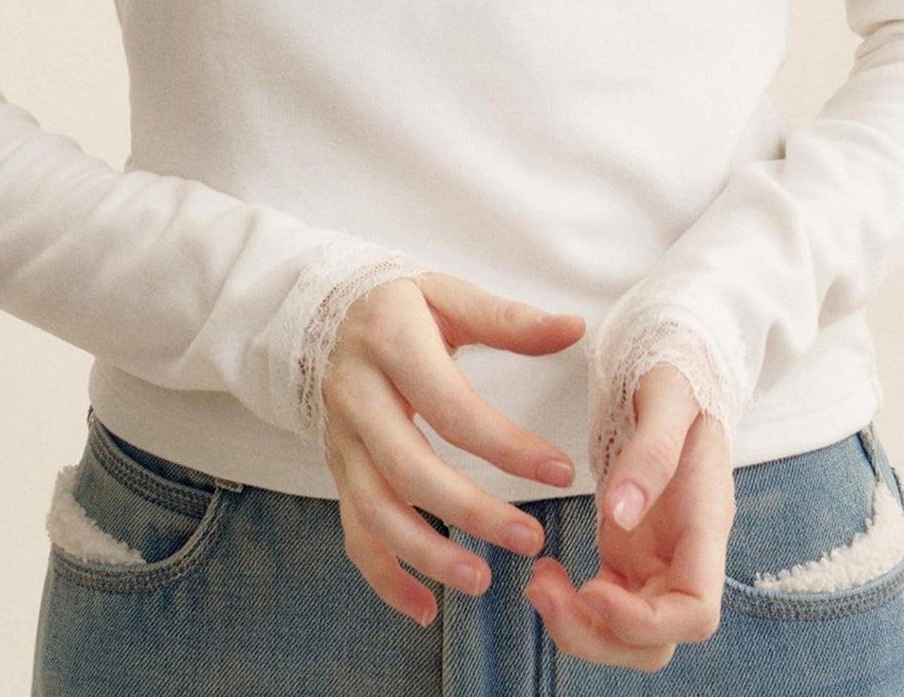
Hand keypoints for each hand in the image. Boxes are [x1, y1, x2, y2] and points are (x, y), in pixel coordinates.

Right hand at [320, 268, 586, 628]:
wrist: (328, 312)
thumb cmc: (402, 306)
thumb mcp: (449, 296)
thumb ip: (510, 319)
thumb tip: (574, 328)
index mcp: (390, 342)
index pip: (453, 408)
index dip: (507, 446)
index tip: (560, 471)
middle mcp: (356, 393)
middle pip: (409, 468)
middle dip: (470, 511)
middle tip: (530, 540)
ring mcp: (341, 436)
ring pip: (375, 509)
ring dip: (426, 553)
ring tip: (482, 580)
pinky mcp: (337, 467)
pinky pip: (353, 531)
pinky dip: (383, 576)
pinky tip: (424, 608)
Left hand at [524, 363, 735, 670]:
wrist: (675, 374)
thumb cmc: (679, 377)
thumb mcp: (668, 397)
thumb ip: (651, 451)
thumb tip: (620, 513)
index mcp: (706, 524)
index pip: (696, 613)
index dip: (645, 621)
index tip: (592, 588)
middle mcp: (686, 557)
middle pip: (655, 643)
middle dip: (598, 636)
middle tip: (539, 590)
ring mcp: (658, 562)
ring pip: (627, 637)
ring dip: (579, 628)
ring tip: (537, 582)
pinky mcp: (630, 557)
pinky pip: (604, 607)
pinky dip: (570, 605)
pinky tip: (543, 572)